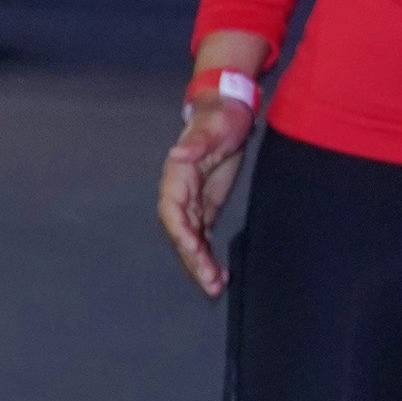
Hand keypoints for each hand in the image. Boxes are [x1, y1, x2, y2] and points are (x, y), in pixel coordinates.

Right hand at [158, 94, 255, 296]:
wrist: (229, 113)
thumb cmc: (221, 117)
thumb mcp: (214, 127)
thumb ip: (197, 143)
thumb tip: (178, 155)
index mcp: (177, 177)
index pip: (172, 210)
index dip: (180, 231)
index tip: (194, 248)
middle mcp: (180, 194)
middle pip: (181, 233)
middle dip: (193, 258)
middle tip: (210, 281)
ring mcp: (193, 204)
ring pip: (191, 240)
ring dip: (200, 264)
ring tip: (215, 287)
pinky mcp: (205, 208)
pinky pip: (202, 237)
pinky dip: (208, 256)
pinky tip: (219, 275)